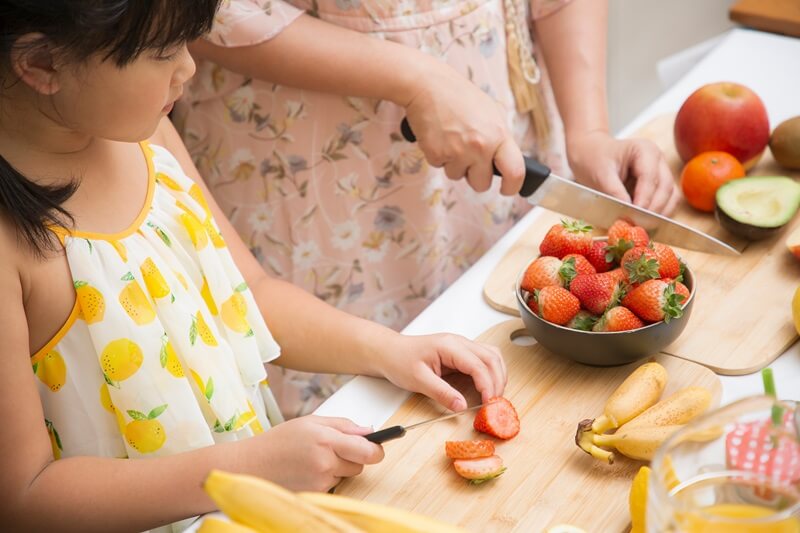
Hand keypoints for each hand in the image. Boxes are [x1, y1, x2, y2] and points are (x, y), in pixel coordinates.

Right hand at [249, 416, 383, 491]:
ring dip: (338, 467)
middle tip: (334, 448)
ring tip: (315, 458)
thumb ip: (343, 425)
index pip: (366, 449)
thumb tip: (368, 430)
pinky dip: (327, 478)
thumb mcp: (311, 421)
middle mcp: (325, 462)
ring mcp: (320, 481)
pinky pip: (334, 484)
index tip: (378, 446)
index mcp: (325, 439)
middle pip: (360, 463)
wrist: (252, 465)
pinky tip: (309, 469)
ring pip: (346, 474)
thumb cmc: (279, 441)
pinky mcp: (316, 494)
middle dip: (353, 456)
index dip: (376, 449)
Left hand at [375, 333, 506, 411]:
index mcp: (449, 346)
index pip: (478, 364)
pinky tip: (488, 386)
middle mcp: (459, 342)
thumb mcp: (417, 380)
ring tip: (494, 396)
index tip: (488, 404)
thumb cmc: (400, 360)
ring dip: (498, 375)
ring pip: (492, 356)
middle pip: (491, 358)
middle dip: (498, 382)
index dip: (488, 385)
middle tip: (495, 404)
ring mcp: (461, 345)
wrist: (389, 352)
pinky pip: (484, 359)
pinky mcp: (461, 353)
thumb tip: (462, 406)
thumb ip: (441, 393)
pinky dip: (492, 372)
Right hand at [402, 63, 524, 195]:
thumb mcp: (492, 111)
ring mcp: (457, 152)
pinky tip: (440, 137)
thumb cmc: (460, 97)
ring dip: (455, 164)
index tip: (508, 189)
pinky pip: (441, 167)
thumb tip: (506, 161)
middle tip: (470, 158)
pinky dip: (439, 156)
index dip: (513, 186)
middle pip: (482, 183)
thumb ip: (500, 137)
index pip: (515, 171)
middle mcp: (480, 146)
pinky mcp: (436, 154)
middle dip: (476, 176)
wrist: (428, 86)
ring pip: (458, 176)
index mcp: (499, 134)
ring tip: (452, 139)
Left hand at [566, 131, 680, 214]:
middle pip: (666, 187)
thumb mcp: (600, 175)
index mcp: (644, 150)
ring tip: (642, 226)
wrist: (590, 156)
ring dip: (660, 213)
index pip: (650, 177)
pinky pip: (667, 202)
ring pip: (671, 196)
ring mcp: (661, 173)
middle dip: (653, 209)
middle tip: (639, 225)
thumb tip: (629, 211)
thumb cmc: (594, 161)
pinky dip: (659, 214)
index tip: (635, 215)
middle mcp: (658, 161)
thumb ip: (615, 192)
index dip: (644, 198)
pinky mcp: (660, 186)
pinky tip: (645, 223)